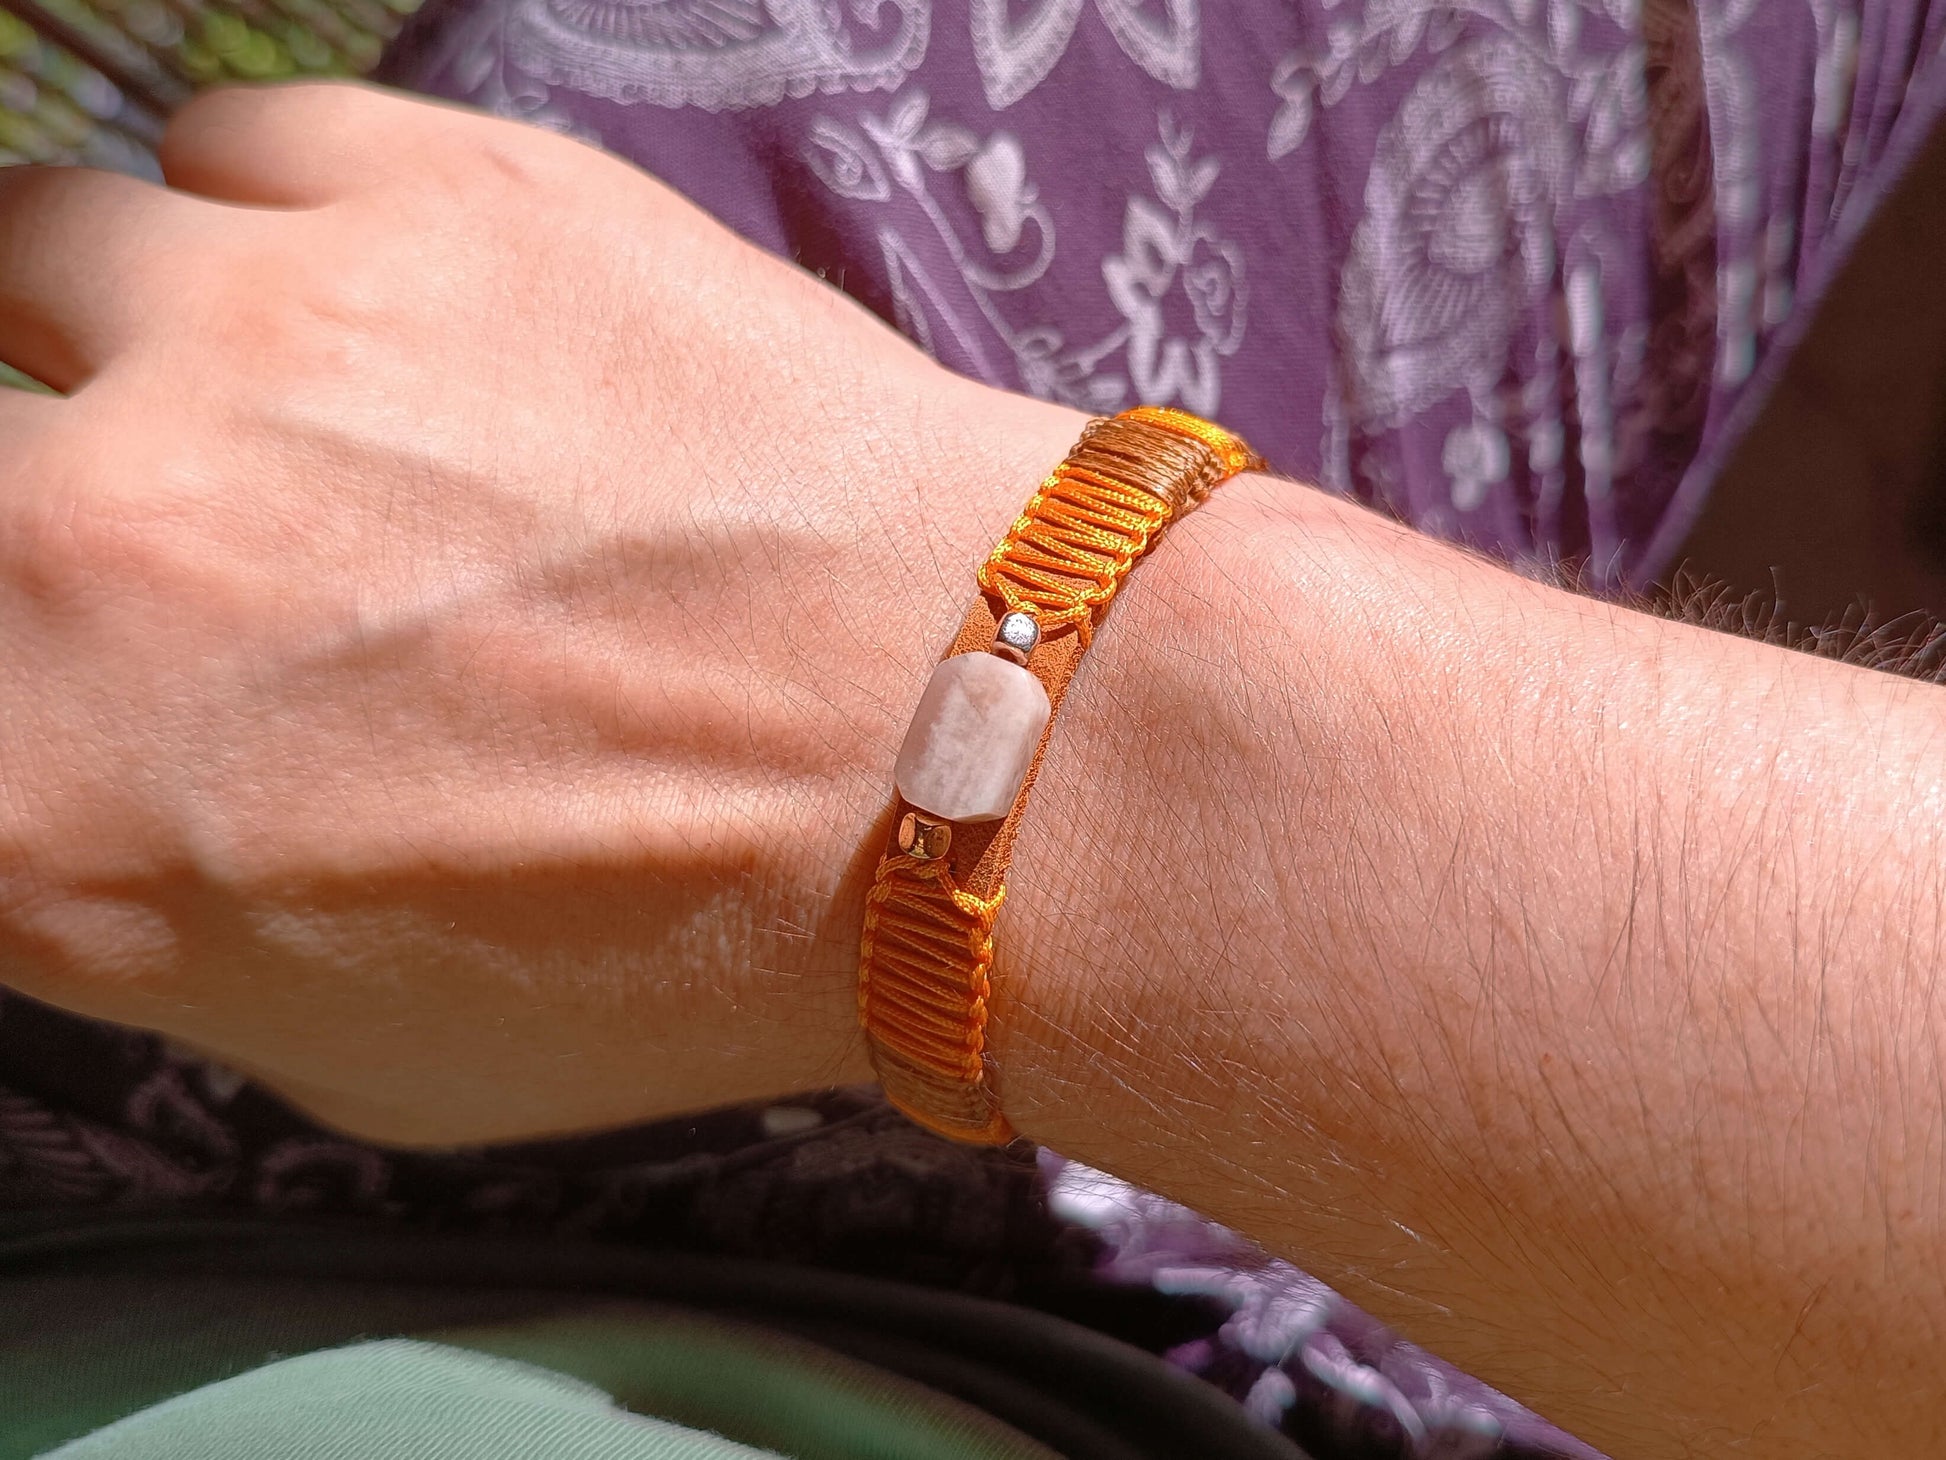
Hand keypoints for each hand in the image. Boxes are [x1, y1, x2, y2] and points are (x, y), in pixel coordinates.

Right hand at [0, 81, 1086, 1144]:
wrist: (962, 753)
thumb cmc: (685, 945)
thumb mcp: (352, 1043)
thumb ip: (140, 895)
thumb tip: (80, 760)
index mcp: (36, 816)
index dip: (24, 682)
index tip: (81, 658)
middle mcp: (81, 548)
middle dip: (54, 513)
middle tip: (217, 551)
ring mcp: (255, 333)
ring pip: (50, 256)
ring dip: (147, 344)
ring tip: (309, 416)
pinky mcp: (435, 190)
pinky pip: (246, 156)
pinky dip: (294, 232)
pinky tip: (411, 315)